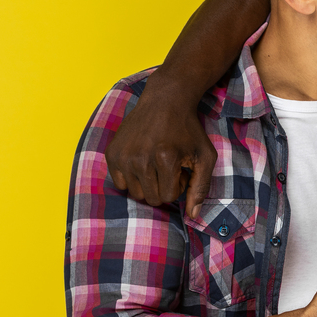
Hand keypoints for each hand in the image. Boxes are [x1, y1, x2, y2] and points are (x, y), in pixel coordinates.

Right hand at [105, 77, 216, 217]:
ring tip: (156, 164)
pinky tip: (142, 160)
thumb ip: (201, 187)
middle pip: (150, 198)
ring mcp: (123, 155)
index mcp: (165, 159)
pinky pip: (120, 183)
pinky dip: (132, 177)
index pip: (168, 197)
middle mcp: (140, 158)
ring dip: (148, 184)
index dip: (178, 186)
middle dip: (163, 187)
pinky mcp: (112, 153)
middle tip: (169, 167)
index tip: (181, 169)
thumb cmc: (188, 130)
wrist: (166, 101)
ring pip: (135, 193)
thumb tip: (193, 215)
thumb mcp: (204, 156)